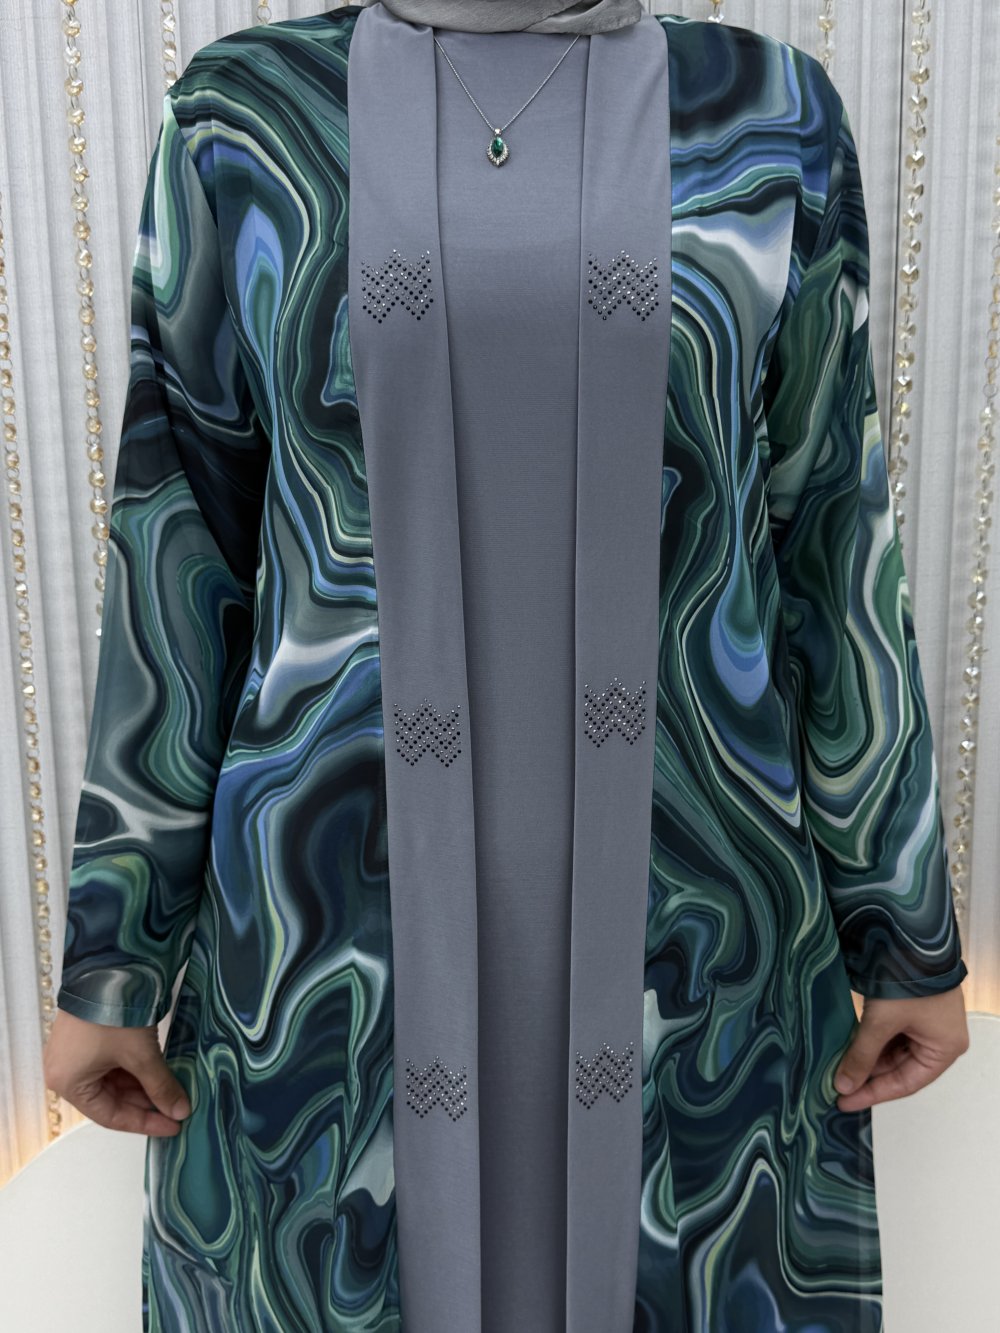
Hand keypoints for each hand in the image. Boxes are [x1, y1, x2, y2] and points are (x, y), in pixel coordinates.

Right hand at [43, 1007, 190, 1135]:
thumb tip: (180, 1110)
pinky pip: (112, 1063)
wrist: (107, 966)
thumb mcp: (141, 1055)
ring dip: (142, 1086)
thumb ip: (161, 1086)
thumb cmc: (113, 1013)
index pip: (110, 1116)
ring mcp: (76, 1053)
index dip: (144, 1123)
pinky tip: (158, 1073)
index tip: (172, 1126)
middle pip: (111, 1099)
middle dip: (146, 1104)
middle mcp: (66, 1071)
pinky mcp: (87, 1036)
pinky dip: (135, 1069)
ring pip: (114, 1081)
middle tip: (177, 1109)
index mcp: (69, 1083)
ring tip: (172, 1092)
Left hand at [833, 984, 969, 1111]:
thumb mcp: (881, 1022)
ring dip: (867, 1059)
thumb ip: (861, 1055)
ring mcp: (925, 1024)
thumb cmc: (908, 981)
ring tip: (838, 1070)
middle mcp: (939, 1040)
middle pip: (899, 1068)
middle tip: (836, 1087)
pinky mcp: (912, 1009)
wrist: (910, 936)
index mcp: (944, 1049)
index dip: (874, 1094)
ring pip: (892, 1051)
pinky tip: (849, 1049)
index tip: (845, 1102)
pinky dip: (870, 1042)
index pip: (906, 1083)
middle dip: (868, 1076)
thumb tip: (843, 1086)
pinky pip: (890, 1034)